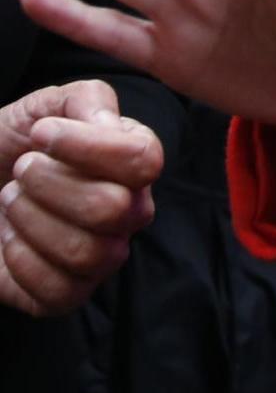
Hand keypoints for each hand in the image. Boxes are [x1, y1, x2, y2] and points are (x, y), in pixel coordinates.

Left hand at [0, 81, 161, 315]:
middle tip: (22, 168)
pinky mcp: (68, 293)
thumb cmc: (12, 147)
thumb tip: (108, 124)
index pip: (144, 160)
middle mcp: (130, 212)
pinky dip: (22, 260)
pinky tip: (8, 237)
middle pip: (114, 209)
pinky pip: (61, 291)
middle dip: (52, 185)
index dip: (90, 147)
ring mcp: (103, 256)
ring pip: (88, 252)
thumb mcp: (44, 108)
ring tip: (10, 199)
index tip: (41, 134)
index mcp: (133, 164)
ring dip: (33, 220)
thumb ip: (85, 99)